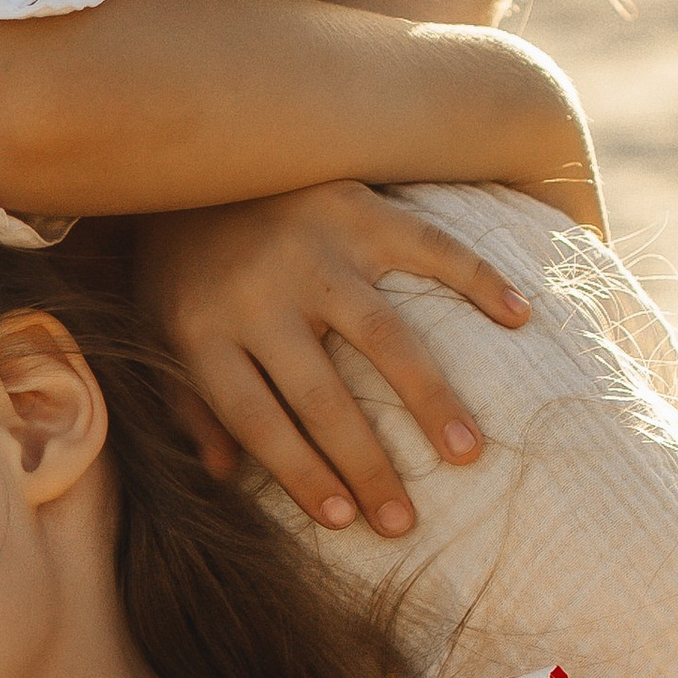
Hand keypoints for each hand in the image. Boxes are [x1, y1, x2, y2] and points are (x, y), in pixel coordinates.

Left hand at [136, 183, 529, 536]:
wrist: (189, 155)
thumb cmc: (180, 264)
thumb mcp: (160, 334)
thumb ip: (188, 404)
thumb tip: (223, 477)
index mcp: (203, 330)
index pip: (258, 420)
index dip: (301, 473)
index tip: (344, 520)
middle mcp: (259, 291)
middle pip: (321, 395)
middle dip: (367, 464)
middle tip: (407, 522)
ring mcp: (312, 247)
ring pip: (383, 334)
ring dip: (430, 397)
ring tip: (468, 452)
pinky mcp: (354, 204)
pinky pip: (428, 245)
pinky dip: (477, 278)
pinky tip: (518, 319)